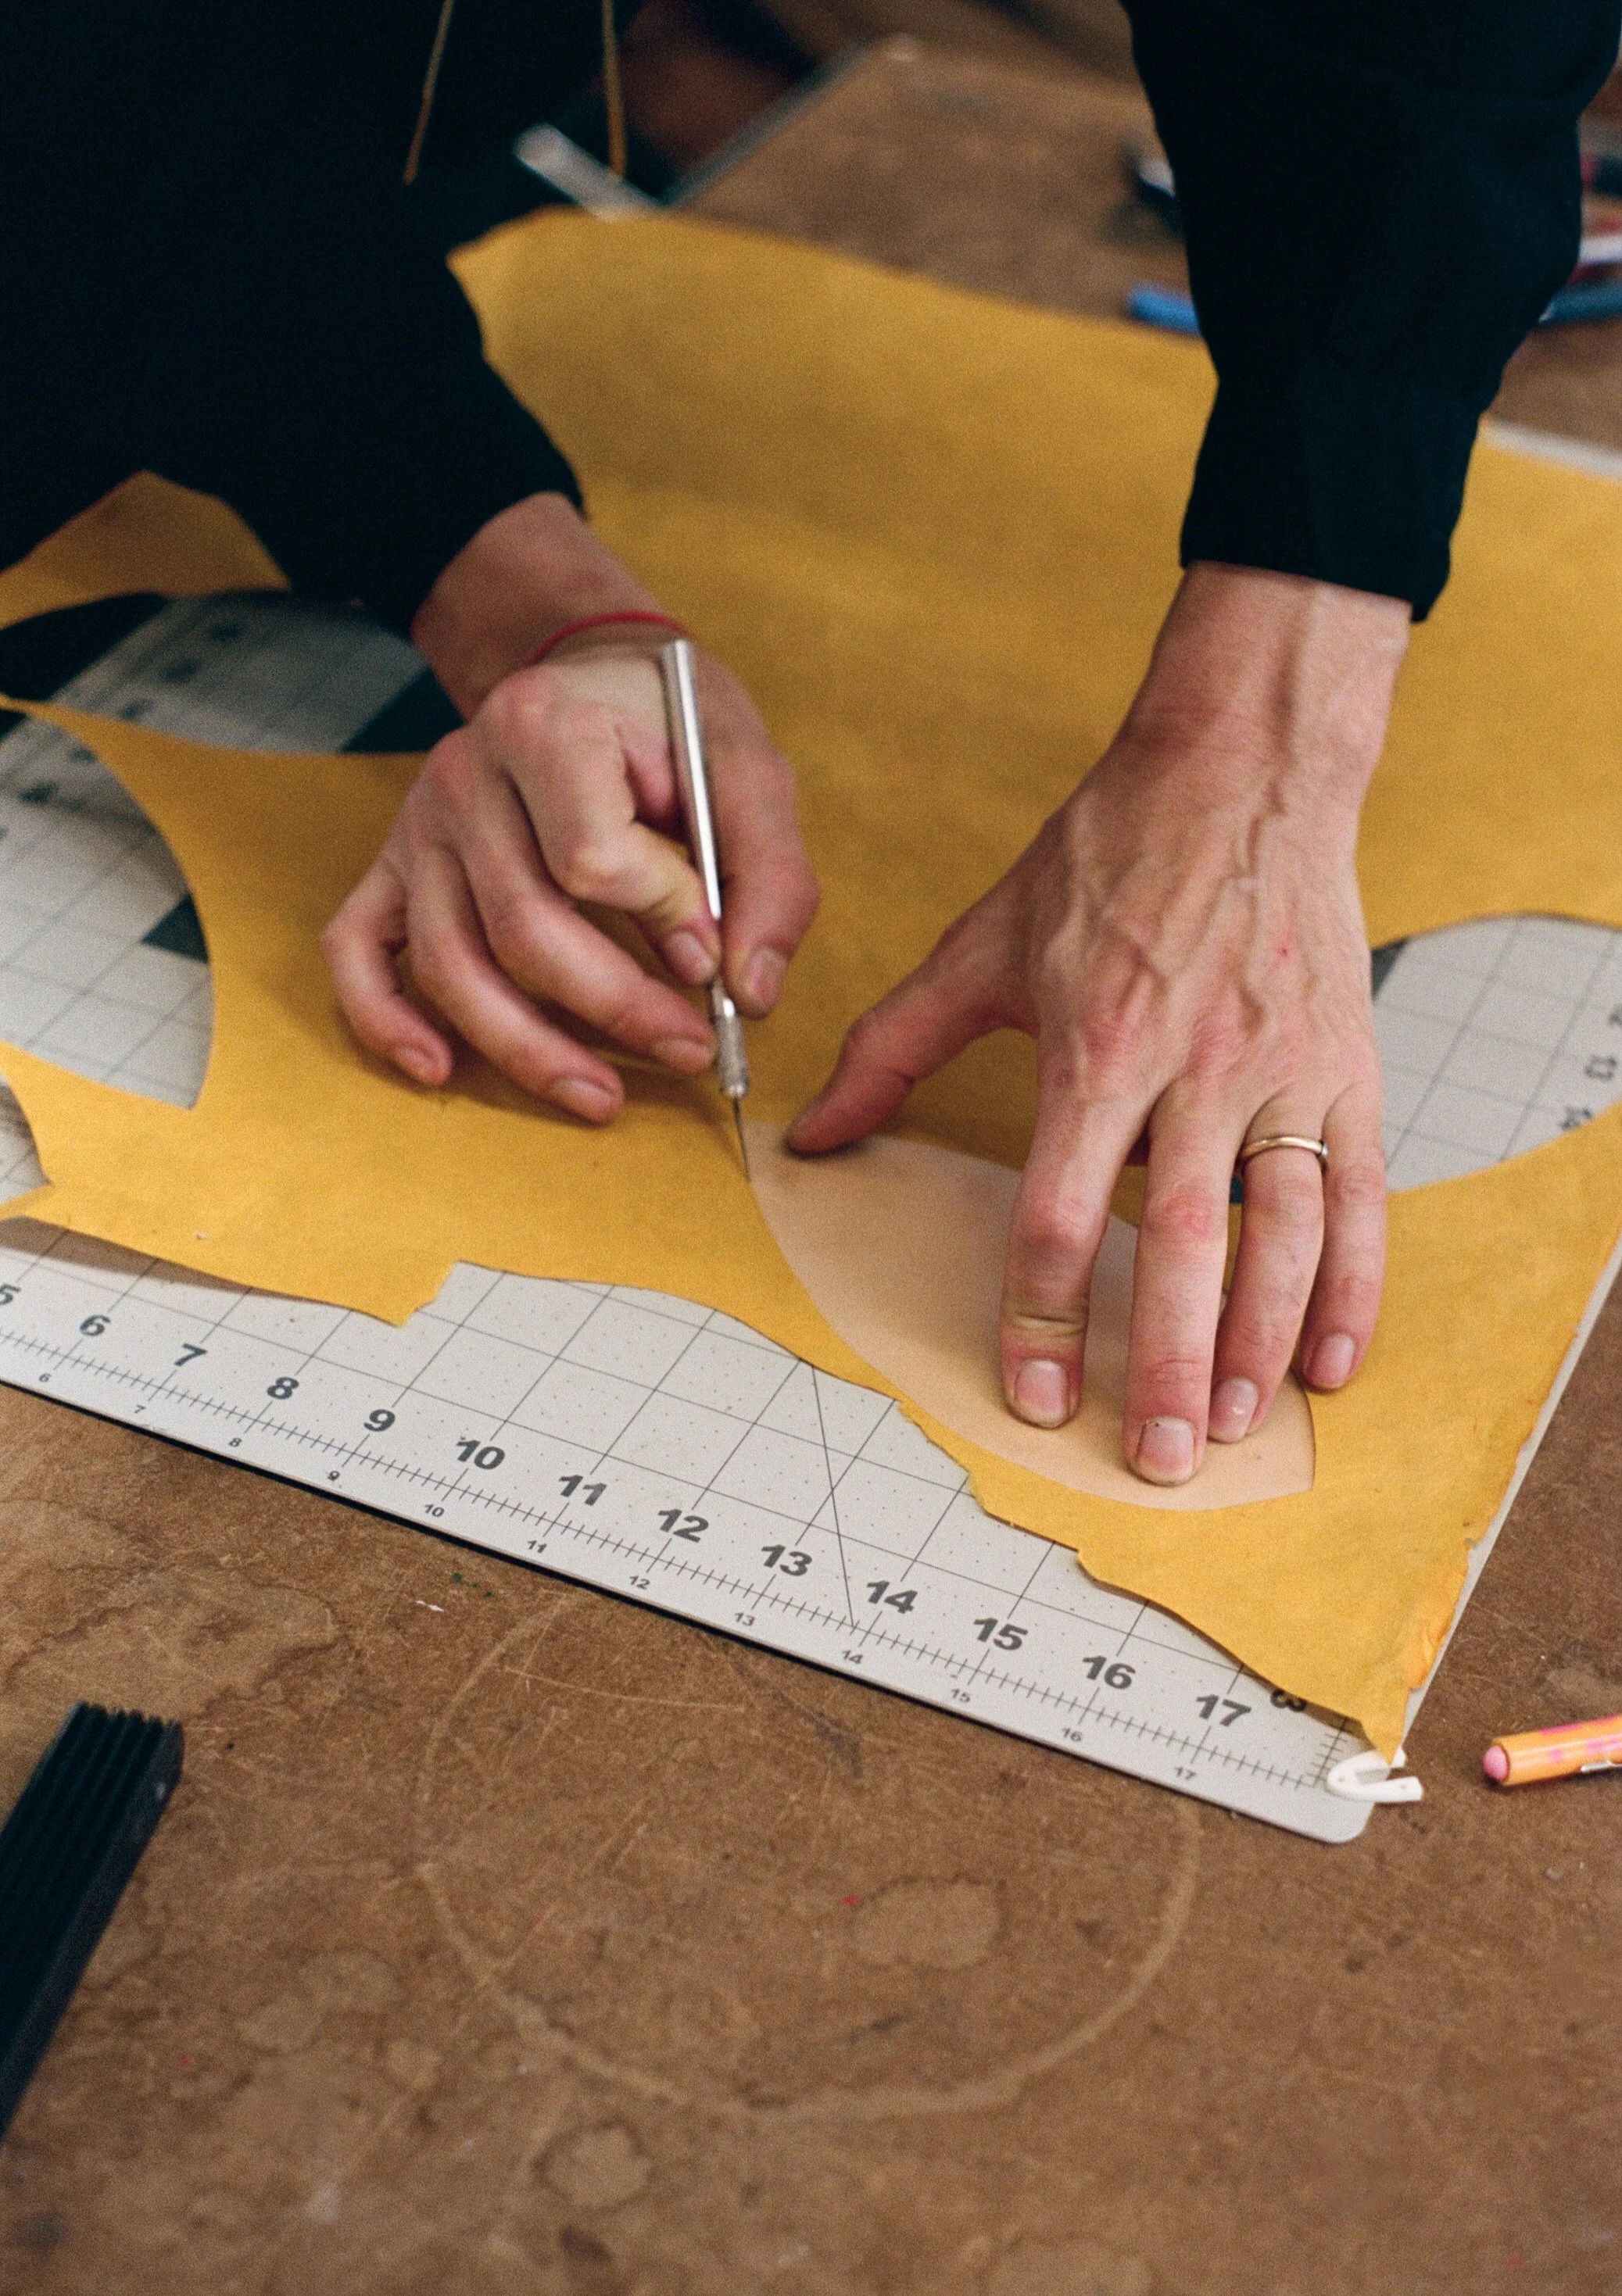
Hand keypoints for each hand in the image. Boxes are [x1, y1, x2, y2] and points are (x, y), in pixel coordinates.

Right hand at [323, 495, 817, 1118]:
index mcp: (546, 726)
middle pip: (522, 929)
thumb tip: (751, 993)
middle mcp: (463, 773)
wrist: (592, 672)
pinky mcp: (394, 867)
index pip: (590, 859)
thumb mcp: (745, 768)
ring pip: (452, 964)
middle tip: (690, 1053)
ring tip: (603, 1098)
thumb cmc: (670, 722)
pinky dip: (386, 1019)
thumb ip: (768, 875)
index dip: (660, 921)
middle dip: (614, 1009)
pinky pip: (359, 951)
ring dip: (529, 1049)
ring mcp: (418, 826)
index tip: (710, 950)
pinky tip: (438, 1069)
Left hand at [788, 566, 1409, 1484]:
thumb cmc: (1106, 856)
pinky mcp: (1347, 1067)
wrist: (1240, 766)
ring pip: (1283, 1232)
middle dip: (1170, 1362)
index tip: (1037, 1394)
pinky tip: (1333, 1359)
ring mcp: (1282, 1072)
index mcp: (1095, 1049)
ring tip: (1241, 1425)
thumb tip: (809, 1133)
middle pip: (1181, 1246)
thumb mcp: (982, 944)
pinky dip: (1355, 1283)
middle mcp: (1194, 1071)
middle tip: (1159, 1458)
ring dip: (1264, 1338)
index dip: (1045, 1316)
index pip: (1063, 1213)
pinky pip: (1361, 1193)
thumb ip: (894, 1045)